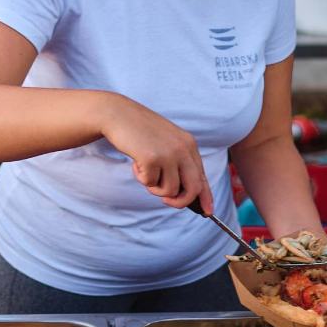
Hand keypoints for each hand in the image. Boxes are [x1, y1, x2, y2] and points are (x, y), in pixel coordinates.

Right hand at [99, 96, 213, 212]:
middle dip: (180, 201)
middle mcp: (183, 149)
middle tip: (166, 201)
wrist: (118, 115)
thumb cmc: (140, 131)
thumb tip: (182, 192)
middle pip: (193, 189)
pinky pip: (150, 183)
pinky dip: (141, 178)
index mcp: (189, 144)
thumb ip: (178, 163)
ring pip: (169, 190)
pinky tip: (136, 162)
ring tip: (145, 171)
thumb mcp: (166, 143)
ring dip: (154, 187)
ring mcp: (168, 154)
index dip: (206, 197)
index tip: (208, 212)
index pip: (202, 176)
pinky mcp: (152, 159)